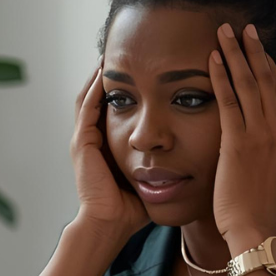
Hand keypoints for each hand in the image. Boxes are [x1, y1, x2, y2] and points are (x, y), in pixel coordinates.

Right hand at [69, 56, 149, 244]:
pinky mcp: (83, 142)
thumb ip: (164, 162)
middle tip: (126, 50)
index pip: (116, 107)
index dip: (128, 86)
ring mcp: (84, 139)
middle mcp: (92, 138)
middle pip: (101, 96)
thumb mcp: (150, 176)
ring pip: (90, 96)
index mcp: (107, 145)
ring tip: (114, 51)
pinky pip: (87, 106)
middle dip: (113, 74)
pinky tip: (105, 70)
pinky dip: (96, 87)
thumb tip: (193, 151)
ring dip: (101, 74)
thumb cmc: (132, 208)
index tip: (144, 67)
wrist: (110, 225)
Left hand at [207, 22, 275, 248]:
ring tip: (227, 31)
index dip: (269, 69)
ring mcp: (261, 134)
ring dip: (237, 53)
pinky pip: (228, 100)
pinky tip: (213, 58)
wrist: (257, 229)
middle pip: (267, 81)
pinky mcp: (238, 141)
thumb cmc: (265, 209)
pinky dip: (221, 76)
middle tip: (245, 28)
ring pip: (249, 83)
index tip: (260, 50)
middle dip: (255, 51)